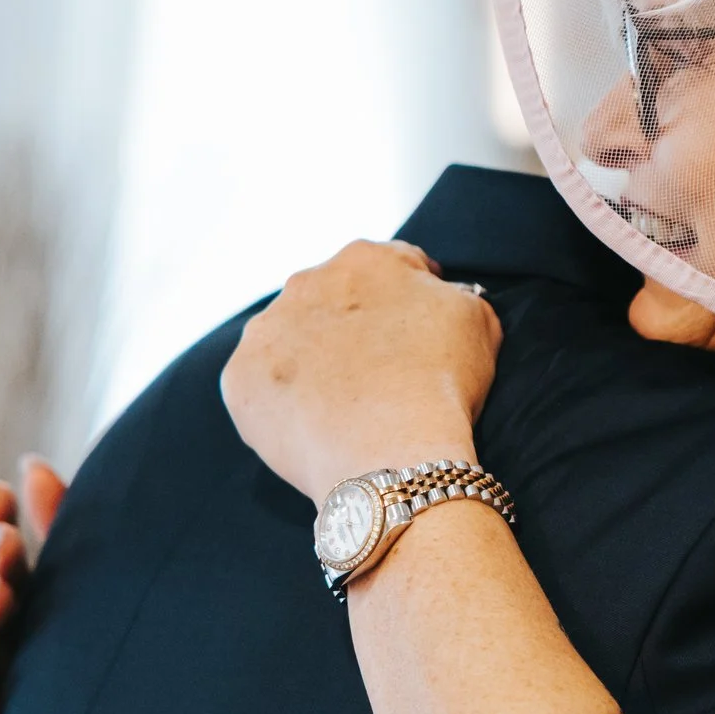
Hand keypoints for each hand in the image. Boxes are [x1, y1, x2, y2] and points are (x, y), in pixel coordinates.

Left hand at [221, 240, 501, 503]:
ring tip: (343, 406)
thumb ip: (450, 293)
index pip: (390, 268)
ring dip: (311, 361)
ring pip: (289, 341)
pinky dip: (283, 402)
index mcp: (365, 259)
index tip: (418, 333)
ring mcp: (266, 331)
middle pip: (331, 301)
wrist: (390, 453)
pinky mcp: (239, 380)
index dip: (409, 300)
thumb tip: (434, 294)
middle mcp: (306, 282)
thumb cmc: (440, 384)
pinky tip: (313, 425)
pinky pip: (261, 386)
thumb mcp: (475, 319)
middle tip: (379, 373)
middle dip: (352, 327)